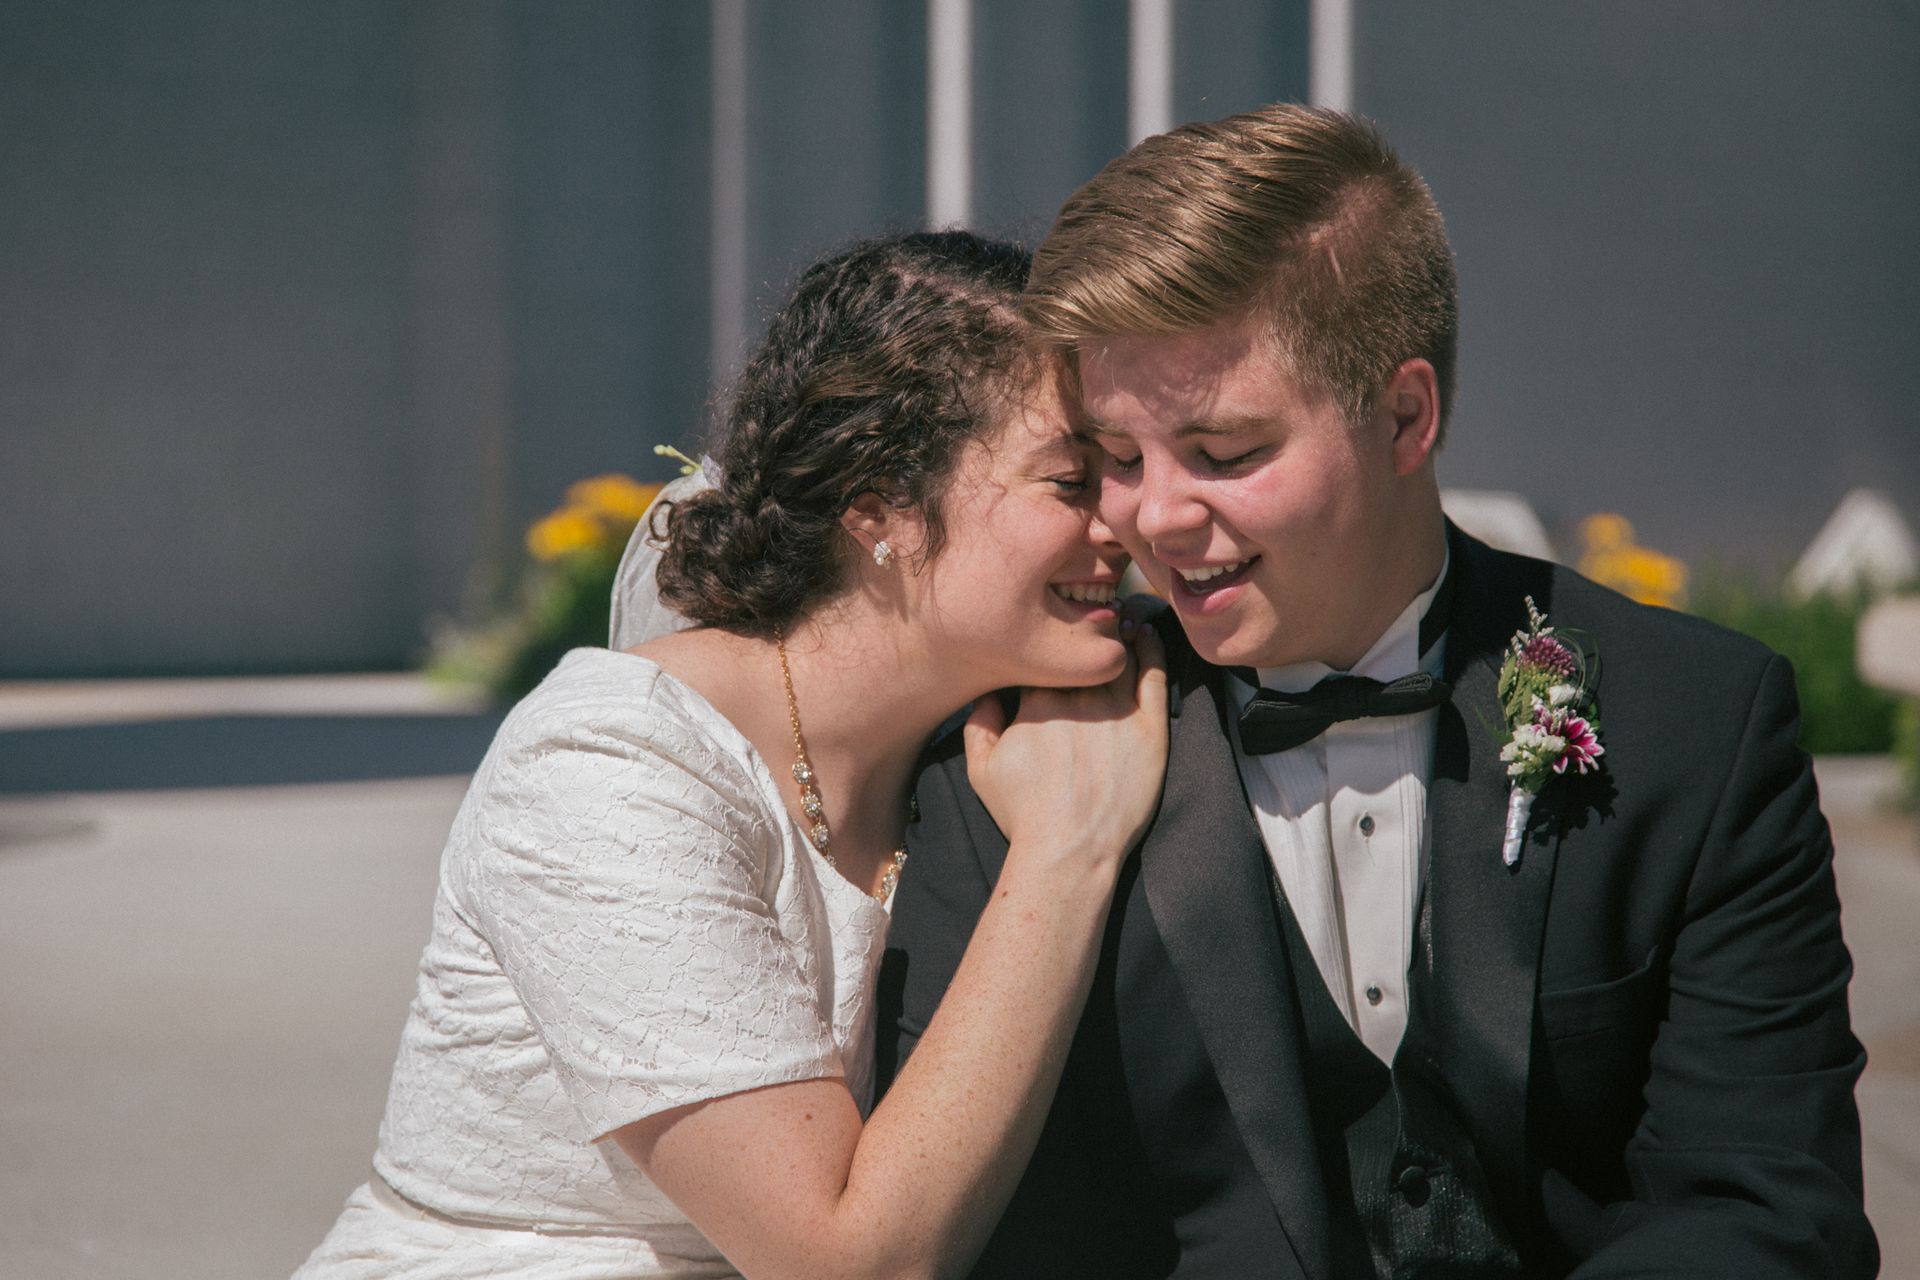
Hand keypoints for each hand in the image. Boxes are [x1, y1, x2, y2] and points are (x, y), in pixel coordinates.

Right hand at [963, 623, 1167, 871]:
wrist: (1069, 851)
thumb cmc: (1023, 813)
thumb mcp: (980, 768)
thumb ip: (978, 722)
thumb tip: (986, 691)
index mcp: (1036, 699)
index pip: (1045, 652)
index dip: (1048, 639)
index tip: (1052, 628)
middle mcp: (1077, 696)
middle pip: (1083, 646)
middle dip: (1084, 626)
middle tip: (1088, 612)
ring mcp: (1116, 711)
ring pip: (1119, 652)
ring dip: (1117, 629)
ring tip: (1118, 616)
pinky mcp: (1149, 728)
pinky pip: (1154, 675)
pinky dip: (1151, 649)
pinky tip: (1146, 635)